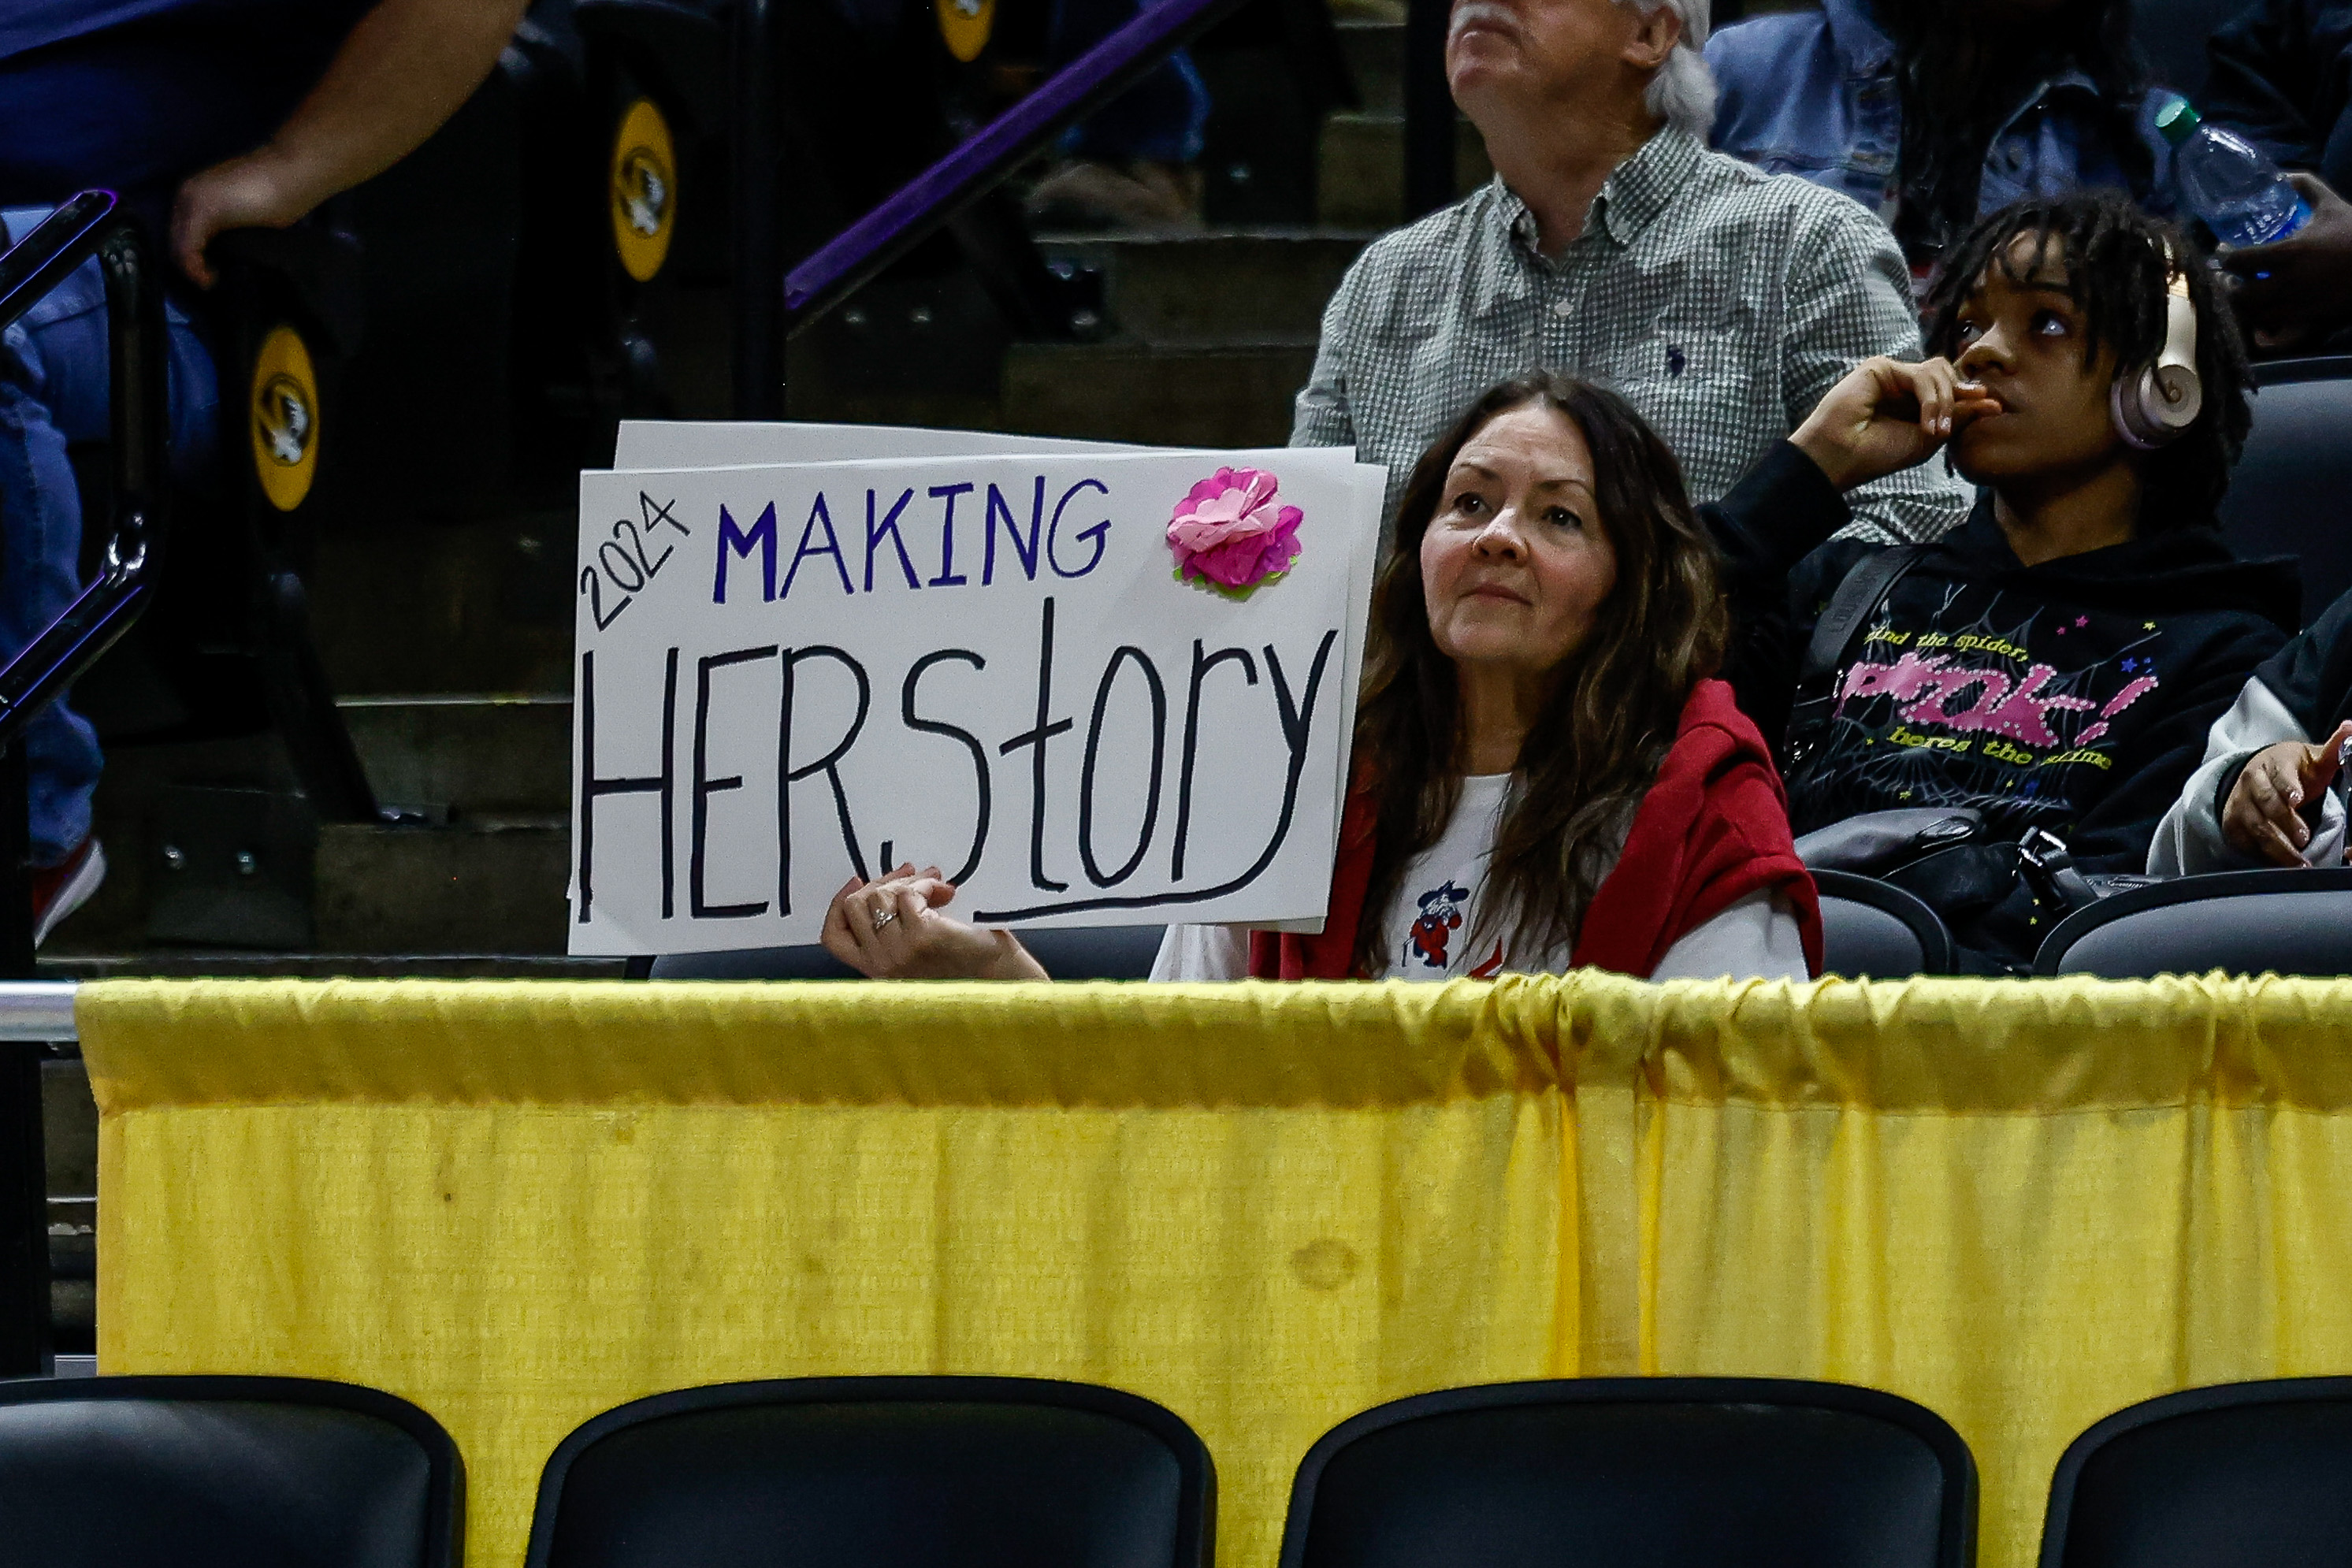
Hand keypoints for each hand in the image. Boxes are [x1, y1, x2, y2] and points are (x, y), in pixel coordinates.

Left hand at [170, 149, 320, 287]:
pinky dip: (196, 270)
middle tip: (213, 280)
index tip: (213, 272)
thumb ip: (229, 226)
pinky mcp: (202, 211)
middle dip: (191, 265)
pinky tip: (213, 279)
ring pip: (177, 247)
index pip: (181, 232)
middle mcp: (186, 193)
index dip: (193, 257)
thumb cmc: (283, 191)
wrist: (294, 170)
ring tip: (213, 281)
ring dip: (193, 270)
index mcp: (196, 192)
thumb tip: (226, 253)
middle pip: (175, 240)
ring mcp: (191, 200)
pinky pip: (187, 250)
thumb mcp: (248, 214)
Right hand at [819, 862, 1048, 979]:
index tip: (857, 882)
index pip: (833, 937)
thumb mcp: (913, 949)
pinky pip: (910, 894)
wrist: (997, 975)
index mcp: (874, 969)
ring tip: (934, 884)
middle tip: (911, 874)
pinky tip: (945, 892)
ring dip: (909, 881)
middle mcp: (880, 964)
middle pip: (854, 906)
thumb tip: (882, 882)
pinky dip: (927, 885)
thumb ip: (892, 928)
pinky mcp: (921, 937)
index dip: (837, 904)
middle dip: (882, 882)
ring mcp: (899, 952)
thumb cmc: (962, 961)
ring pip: (880, 896)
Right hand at [1790, 356, 2001, 491]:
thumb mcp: (1928, 439)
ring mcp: (1891, 375)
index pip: (1949, 385)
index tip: (1993, 407)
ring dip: (1944, 401)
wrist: (1842, 457)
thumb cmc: (1878, 454)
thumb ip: (1958, 417)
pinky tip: (1926, 424)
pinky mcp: (1879, 368)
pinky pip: (1920, 375)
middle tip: (1949, 427)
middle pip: (1946, 372)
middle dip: (1956, 397)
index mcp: (1912, 401)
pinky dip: (1930, 400)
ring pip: (1937, 371)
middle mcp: (1902, 385)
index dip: (1968, 394)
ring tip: (1935, 430)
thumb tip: (1994, 401)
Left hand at [2220, 173, 2351, 351]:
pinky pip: (2271, 332)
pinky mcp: (2305, 323)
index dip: (2223, 258)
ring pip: (2250, 317)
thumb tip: (2284, 175)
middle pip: (2236, 296)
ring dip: (2239, 307)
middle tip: (2227, 279)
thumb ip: (2306, 187)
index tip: (2222, 253)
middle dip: (2226, 288)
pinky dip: (2260, 326)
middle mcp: (2285, 284)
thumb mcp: (2331, 206)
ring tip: (2241, 296)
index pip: (2236, 261)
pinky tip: (2260, 315)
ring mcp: (2294, 307)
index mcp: (2288, 254)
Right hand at [2221, 721, 2351, 865]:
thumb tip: (2351, 727)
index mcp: (2272, 764)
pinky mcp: (2233, 824)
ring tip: (2299, 862)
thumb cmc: (2292, 770)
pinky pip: (2245, 842)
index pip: (2280, 776)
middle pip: (2266, 805)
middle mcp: (2251, 783)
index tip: (2298, 799)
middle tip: (2304, 839)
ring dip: (2277, 847)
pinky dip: (2262, 855)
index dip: (2288, 787)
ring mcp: (2239, 805)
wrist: (2255, 776)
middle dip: (2285, 823)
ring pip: (2255, 827)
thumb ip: (2334, 748)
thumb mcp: (2313, 759)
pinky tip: (2281, 864)